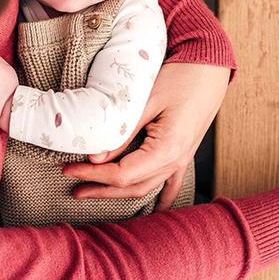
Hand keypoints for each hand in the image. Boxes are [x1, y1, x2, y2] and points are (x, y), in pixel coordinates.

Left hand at [62, 63, 228, 206]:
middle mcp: (176, 161)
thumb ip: (123, 133)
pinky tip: (153, 211)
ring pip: (146, 187)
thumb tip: (95, 158)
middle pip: (133, 187)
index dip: (93, 175)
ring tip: (92, 193)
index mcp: (168, 149)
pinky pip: (170, 184)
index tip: (69, 169)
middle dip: (100, 189)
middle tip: (73, 186)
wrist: (209, 68)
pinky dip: (159, 199)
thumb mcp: (146, 102)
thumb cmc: (180, 78)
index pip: (123, 174)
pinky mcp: (184, 153)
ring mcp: (182, 160)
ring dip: (118, 193)